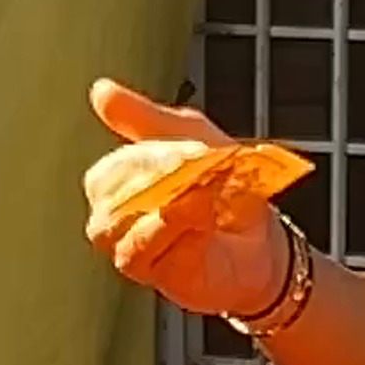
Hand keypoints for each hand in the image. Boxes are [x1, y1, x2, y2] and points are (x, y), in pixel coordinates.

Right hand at [83, 78, 295, 325]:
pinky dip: (168, 230)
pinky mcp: (151, 272)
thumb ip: (145, 117)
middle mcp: (121, 216)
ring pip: (116, 228)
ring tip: (200, 193)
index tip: (183, 150)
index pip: (109, 171)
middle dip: (154, 180)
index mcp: (123, 180)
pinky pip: (138, 252)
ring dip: (161, 205)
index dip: (144, 159)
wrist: (263, 240)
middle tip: (193, 170)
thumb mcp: (191, 136)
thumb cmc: (225, 189)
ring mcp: (132, 246)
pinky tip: (199, 217)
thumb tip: (101, 92)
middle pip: (109, 199)